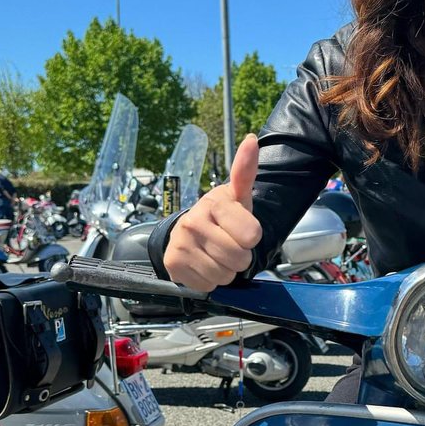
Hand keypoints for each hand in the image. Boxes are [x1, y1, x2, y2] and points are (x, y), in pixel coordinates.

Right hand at [164, 134, 262, 290]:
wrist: (189, 232)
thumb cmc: (222, 216)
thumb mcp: (237, 197)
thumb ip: (245, 172)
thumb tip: (251, 139)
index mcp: (214, 203)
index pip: (252, 236)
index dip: (251, 238)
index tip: (241, 230)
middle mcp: (193, 221)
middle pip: (239, 258)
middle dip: (240, 257)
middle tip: (229, 245)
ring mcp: (181, 244)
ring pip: (224, 276)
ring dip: (226, 271)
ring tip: (216, 255)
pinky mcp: (173, 265)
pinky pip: (207, 285)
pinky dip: (209, 281)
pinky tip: (203, 264)